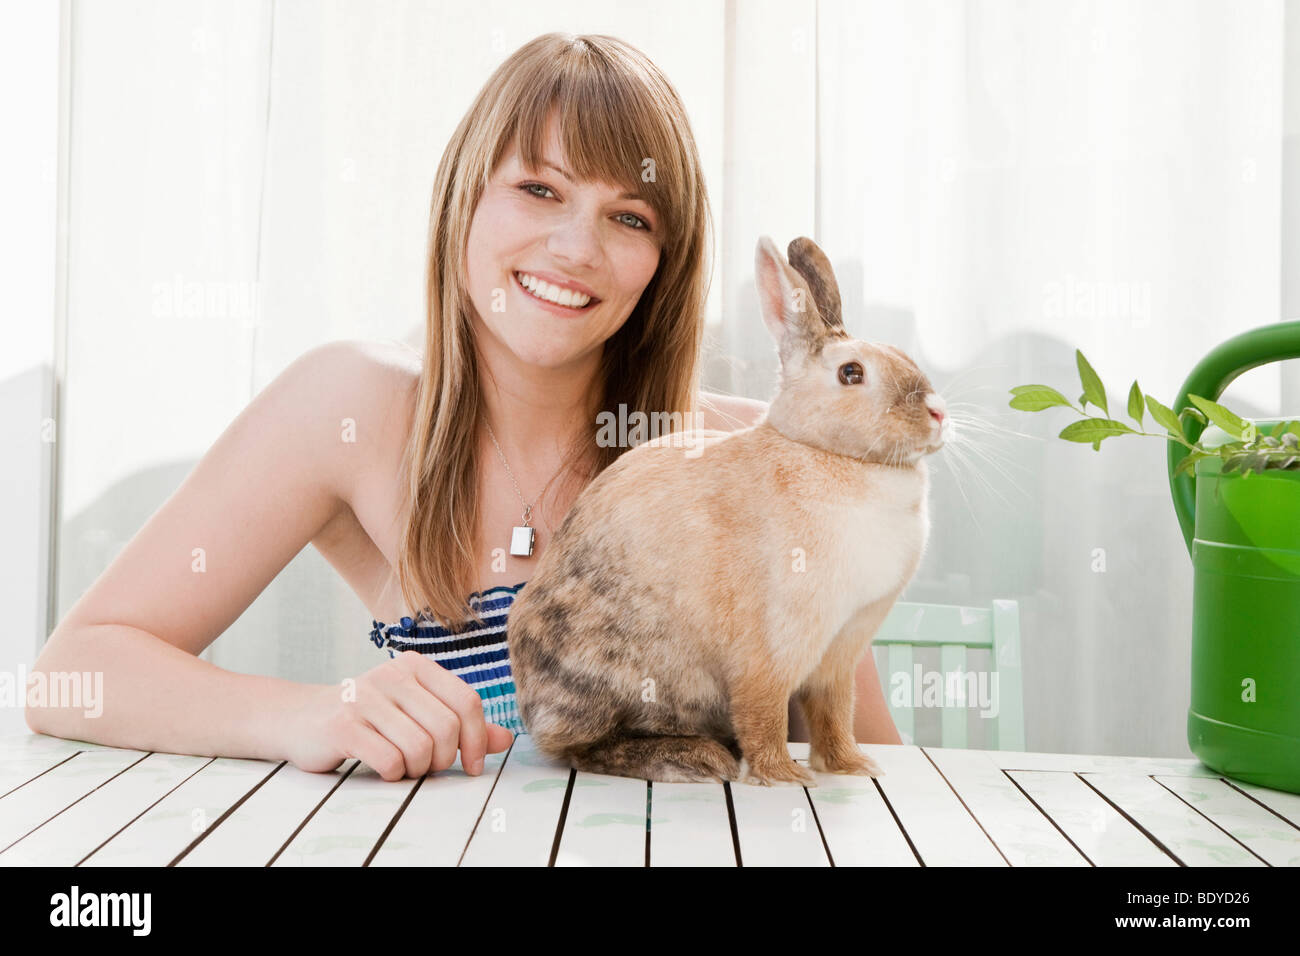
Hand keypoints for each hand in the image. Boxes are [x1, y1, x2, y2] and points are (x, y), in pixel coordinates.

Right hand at [285, 651, 515, 780]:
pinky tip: (383, 768)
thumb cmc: (368, 718)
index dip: (478, 739)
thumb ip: (460, 724)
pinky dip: (393, 774)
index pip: (467, 701)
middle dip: (444, 759)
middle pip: (447, 727)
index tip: (472, 766)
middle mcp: (392, 674)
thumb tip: (505, 739)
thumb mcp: (415, 712)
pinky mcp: (343, 725)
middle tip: (428, 767)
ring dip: (418, 769)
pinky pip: (390, 760)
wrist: (302, 719)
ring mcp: (365, 698)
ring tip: (404, 766)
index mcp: (416, 666)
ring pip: (421, 747)